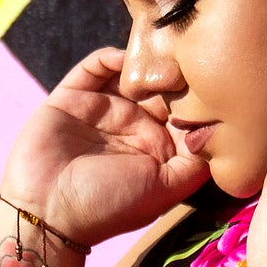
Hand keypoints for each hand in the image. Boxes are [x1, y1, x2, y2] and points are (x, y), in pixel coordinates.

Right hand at [0, 47, 210, 243]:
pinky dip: (111, 57)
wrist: (48, 213)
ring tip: (157, 54)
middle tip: (185, 57)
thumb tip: (218, 130)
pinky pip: (95, 67)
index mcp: (155, 148)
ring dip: (145, 62)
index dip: (196, 97)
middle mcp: (131, 126)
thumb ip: (195, 162)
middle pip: (160, 86)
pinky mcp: (72, 97)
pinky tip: (125, 60)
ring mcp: (101, 110)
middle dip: (174, 72)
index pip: (183, 111)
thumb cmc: (109, 207)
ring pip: (130, 73)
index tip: (208, 83)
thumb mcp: (166, 189)